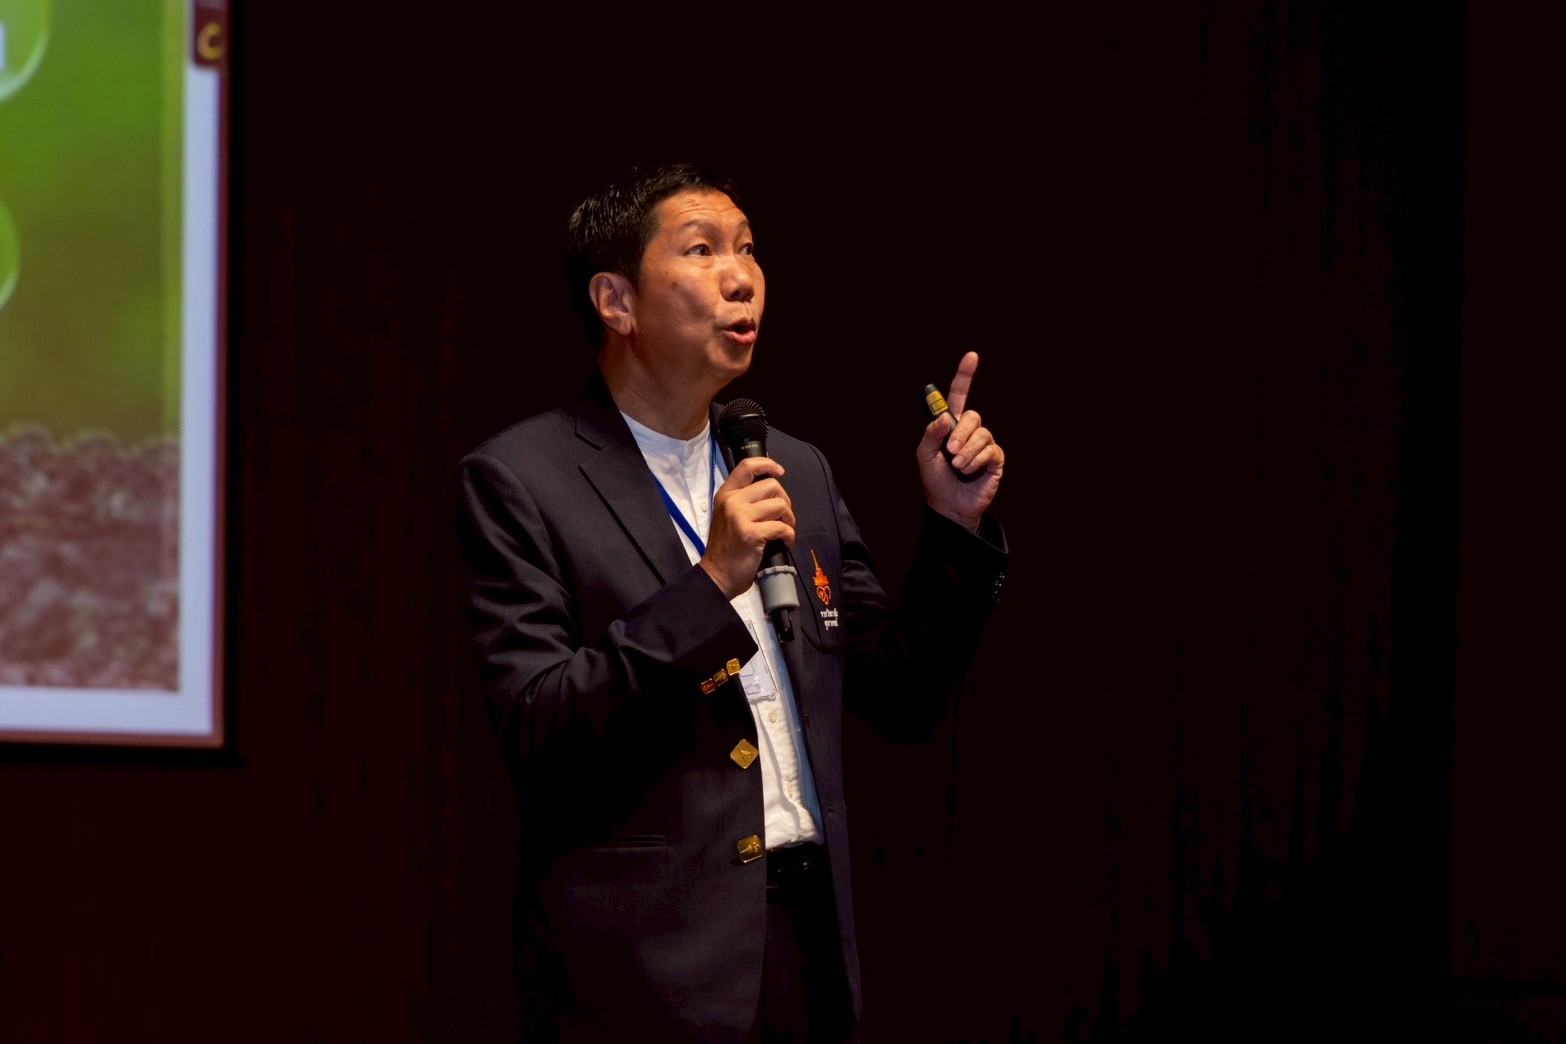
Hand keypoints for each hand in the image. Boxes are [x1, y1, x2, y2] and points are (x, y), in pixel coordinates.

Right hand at [700, 456, 795, 598]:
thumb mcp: (727, 516)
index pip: (747, 466)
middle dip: (785, 501)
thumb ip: (743, 501)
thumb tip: (772, 491)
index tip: (780, 471)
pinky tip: (785, 541)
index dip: (768, 464)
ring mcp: (741, 517)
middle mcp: (732, 501)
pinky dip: (789, 535)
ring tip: (785, 530)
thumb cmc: (725, 548)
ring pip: (780, 505)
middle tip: (784, 517)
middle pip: (772, 485)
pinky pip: (782, 527)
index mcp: (725, 495)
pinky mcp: (751, 534)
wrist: (717, 575)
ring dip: (789, 518)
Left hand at [918, 351, 1004, 531]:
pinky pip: (990, 450)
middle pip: (972, 416)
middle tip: (950, 452)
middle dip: (960, 434)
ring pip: (981, 435)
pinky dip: (977, 462)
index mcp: (951, 425)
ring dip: (966, 453)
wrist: (948, 506)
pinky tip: (970, 472)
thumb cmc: (935, 480)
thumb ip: (931, 433)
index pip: (959, 395)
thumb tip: (946, 418)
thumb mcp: (924, 455)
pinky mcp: (995, 459)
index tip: (972, 357)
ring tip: (958, 467)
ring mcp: (984, 444)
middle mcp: (969, 431)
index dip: (965, 375)